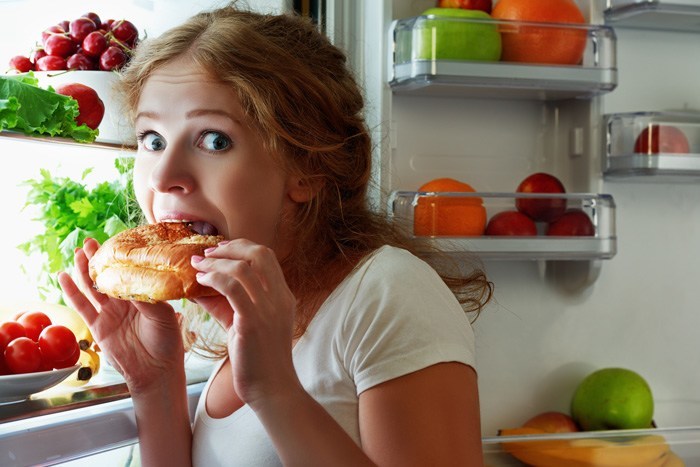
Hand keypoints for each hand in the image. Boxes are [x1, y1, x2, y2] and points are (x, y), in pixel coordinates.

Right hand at [58, 238, 184, 393]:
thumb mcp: (162, 315)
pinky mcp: (98, 326)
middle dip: (98, 259)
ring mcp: (110, 313)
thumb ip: (145, 297)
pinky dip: (71, 291)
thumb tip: (130, 280)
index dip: (119, 258)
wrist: (156, 371)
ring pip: (93, 287)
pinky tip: (63, 276)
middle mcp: (125, 302)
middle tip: (89, 241)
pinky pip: (82, 306)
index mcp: (143, 295)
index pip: (128, 271)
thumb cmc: (166, 342)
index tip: (112, 242)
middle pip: (108, 276)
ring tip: (78, 253)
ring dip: (84, 270)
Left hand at [192, 239, 299, 407]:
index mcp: (283, 296)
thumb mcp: (246, 324)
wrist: (271, 388)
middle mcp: (279, 298)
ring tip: (197, 266)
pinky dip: (213, 279)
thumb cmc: (258, 360)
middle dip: (230, 247)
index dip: (242, 247)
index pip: (267, 256)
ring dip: (215, 262)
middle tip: (207, 253)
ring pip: (242, 268)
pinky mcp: (252, 322)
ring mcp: (268, 309)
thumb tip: (201, 287)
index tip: (220, 250)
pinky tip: (200, 282)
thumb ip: (227, 304)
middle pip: (259, 253)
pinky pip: (232, 288)